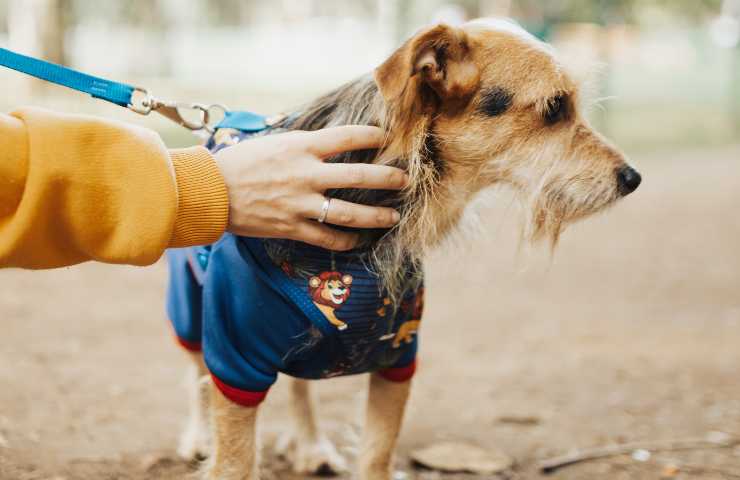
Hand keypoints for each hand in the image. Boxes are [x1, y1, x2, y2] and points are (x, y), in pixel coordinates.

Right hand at [214, 125, 406, 250]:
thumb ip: (304, 144)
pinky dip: (346, 240)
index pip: (348, 137)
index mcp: (301, 146)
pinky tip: (359, 240)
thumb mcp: (273, 142)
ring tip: (394, 216)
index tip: (388, 139)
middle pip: (360, 176)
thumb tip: (329, 143)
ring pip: (350, 213)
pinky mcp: (292, 227)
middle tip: (406, 180)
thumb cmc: (238, 162)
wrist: (208, 191)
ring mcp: (301, 203)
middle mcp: (306, 174)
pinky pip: (328, 238)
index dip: (374, 137)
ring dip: (377, 216)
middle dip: (389, 178)